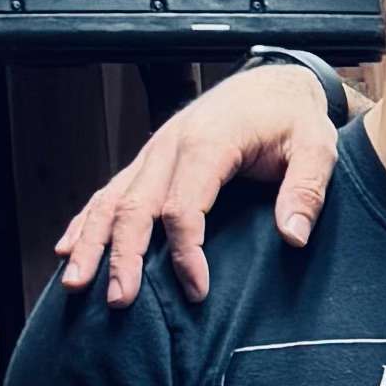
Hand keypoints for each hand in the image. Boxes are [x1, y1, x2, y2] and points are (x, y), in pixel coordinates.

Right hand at [57, 74, 341, 309]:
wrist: (273, 84)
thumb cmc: (294, 118)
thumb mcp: (317, 147)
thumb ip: (306, 190)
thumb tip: (293, 236)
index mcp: (208, 142)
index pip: (183, 206)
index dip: (185, 252)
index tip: (197, 291)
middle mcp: (170, 145)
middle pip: (135, 206)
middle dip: (123, 256)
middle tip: (119, 301)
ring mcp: (154, 152)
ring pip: (111, 199)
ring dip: (91, 242)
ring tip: (74, 283)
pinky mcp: (149, 160)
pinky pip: (110, 191)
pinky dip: (87, 220)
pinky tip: (68, 247)